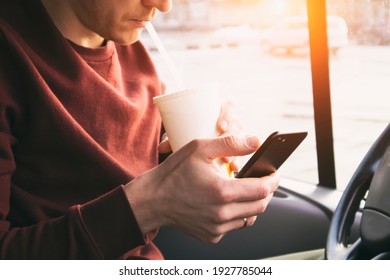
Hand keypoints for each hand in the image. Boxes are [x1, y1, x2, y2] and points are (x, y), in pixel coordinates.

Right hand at [125, 135, 279, 243]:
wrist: (153, 199)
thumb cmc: (174, 173)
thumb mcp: (199, 148)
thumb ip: (230, 143)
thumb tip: (255, 141)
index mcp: (222, 192)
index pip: (262, 190)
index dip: (273, 181)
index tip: (274, 174)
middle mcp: (222, 214)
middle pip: (260, 207)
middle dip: (266, 192)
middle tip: (263, 181)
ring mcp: (217, 228)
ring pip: (249, 218)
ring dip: (252, 204)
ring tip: (245, 191)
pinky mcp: (211, 236)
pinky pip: (233, 227)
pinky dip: (235, 215)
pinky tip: (225, 203)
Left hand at [158, 101, 243, 170]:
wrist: (182, 155)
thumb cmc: (180, 138)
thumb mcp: (175, 137)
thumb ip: (169, 140)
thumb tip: (163, 147)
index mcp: (216, 113)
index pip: (229, 107)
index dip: (228, 114)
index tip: (221, 126)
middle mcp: (226, 125)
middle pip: (237, 124)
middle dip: (233, 134)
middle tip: (222, 145)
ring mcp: (230, 140)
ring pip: (241, 140)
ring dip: (236, 150)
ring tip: (226, 160)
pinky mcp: (231, 153)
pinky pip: (239, 156)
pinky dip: (237, 161)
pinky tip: (233, 168)